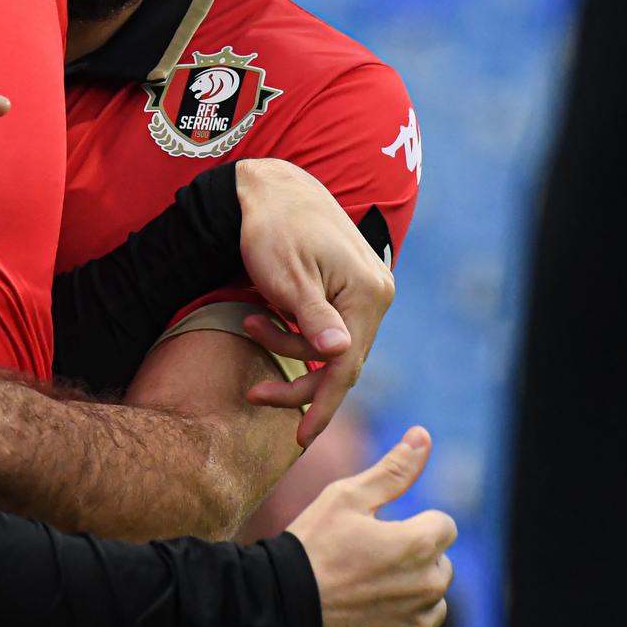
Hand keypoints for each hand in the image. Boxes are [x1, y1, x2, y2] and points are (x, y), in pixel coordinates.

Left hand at [232, 158, 394, 446]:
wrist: (271, 188)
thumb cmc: (274, 228)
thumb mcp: (287, 276)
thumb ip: (313, 318)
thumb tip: (339, 358)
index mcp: (368, 295)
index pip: (347, 367)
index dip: (322, 405)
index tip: (299, 438)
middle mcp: (375, 296)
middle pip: (341, 362)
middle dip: (298, 381)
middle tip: (254, 391)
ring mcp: (364, 293)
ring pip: (331, 348)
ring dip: (289, 346)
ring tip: (250, 321)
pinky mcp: (348, 290)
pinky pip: (327, 329)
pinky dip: (296, 334)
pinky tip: (267, 321)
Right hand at [288, 427, 455, 626]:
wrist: (285, 601)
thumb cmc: (314, 544)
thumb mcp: (347, 497)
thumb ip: (393, 470)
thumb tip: (423, 435)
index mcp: (419, 544)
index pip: (444, 524)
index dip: (414, 521)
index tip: (381, 527)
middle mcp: (429, 585)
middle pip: (441, 560)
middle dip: (415, 553)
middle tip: (368, 552)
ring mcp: (419, 619)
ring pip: (433, 594)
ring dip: (412, 585)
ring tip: (367, 579)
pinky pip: (418, 623)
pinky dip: (400, 613)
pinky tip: (367, 603)